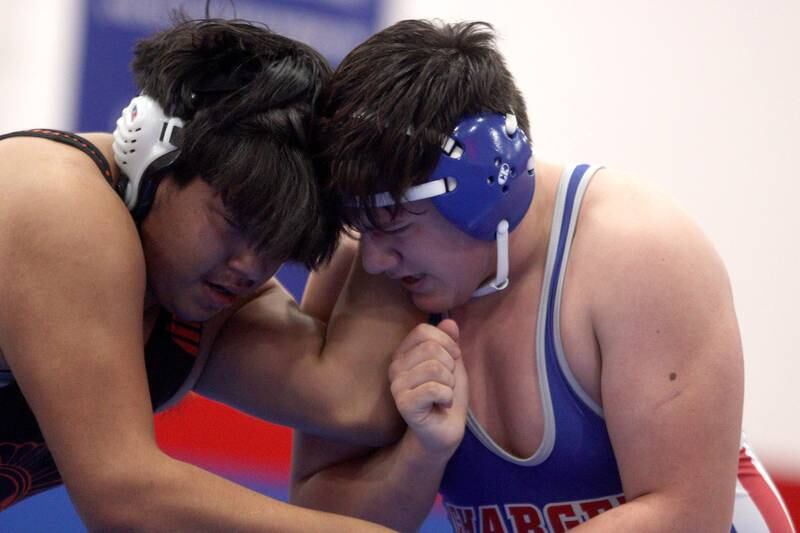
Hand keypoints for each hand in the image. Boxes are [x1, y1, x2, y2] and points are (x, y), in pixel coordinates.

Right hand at [388, 319, 467, 457]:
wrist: (444, 432)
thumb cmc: (446, 396)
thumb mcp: (452, 364)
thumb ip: (450, 342)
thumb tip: (449, 321)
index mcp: (403, 353)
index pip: (424, 331)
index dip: (446, 343)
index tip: (453, 361)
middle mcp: (395, 367)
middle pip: (431, 348)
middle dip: (450, 366)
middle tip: (446, 384)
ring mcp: (397, 386)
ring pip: (434, 368)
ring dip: (449, 383)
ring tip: (443, 395)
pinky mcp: (404, 404)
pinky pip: (434, 388)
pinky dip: (447, 397)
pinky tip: (442, 406)